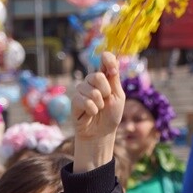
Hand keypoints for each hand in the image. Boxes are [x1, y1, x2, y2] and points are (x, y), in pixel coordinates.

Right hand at [71, 52, 123, 171]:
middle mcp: (91, 82)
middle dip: (105, 91)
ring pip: (89, 89)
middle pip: (97, 76)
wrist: (101, 133)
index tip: (113, 70)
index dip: (108, 60)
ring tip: (99, 109)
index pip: (104, 59)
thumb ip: (114, 79)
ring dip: (98, 102)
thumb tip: (113, 60)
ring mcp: (82, 91)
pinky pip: (82, 100)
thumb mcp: (117, 96)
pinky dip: (91, 108)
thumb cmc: (111, 115)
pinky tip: (92, 114)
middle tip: (106, 101)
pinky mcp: (74, 101)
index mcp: (104, 78)